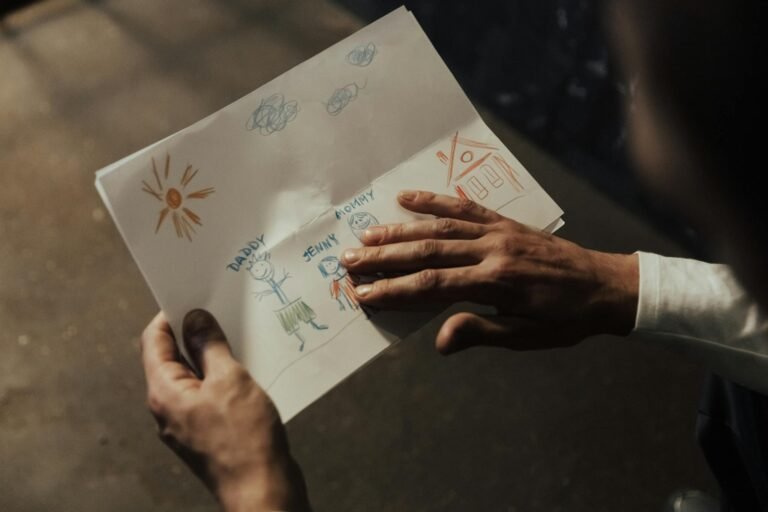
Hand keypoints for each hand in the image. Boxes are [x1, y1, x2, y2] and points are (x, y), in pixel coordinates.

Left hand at [141, 310, 311, 511]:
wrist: (263, 488)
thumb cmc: (244, 438)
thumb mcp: (229, 379)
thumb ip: (209, 346)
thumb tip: (195, 320)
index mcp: (164, 392)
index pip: (153, 342)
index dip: (170, 316)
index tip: (192, 297)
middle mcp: (170, 407)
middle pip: (173, 358)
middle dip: (195, 333)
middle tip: (220, 311)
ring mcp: (189, 421)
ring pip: (195, 376)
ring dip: (213, 355)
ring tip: (238, 336)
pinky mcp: (209, 431)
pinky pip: (210, 393)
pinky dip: (224, 376)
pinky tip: (247, 367)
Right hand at [342, 190, 638, 353]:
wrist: (605, 285)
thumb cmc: (565, 319)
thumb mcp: (526, 337)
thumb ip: (480, 331)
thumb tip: (439, 341)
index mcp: (496, 282)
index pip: (433, 286)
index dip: (394, 290)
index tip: (364, 294)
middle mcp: (492, 251)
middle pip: (427, 252)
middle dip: (384, 257)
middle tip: (348, 260)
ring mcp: (497, 232)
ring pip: (439, 228)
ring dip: (399, 230)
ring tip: (365, 233)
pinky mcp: (504, 222)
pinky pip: (464, 208)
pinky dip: (434, 202)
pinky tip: (407, 198)